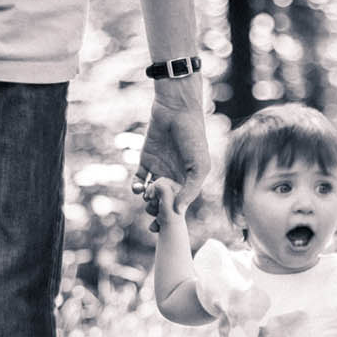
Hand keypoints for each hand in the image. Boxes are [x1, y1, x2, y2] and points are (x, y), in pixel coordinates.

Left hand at [130, 80, 209, 224]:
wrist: (176, 110)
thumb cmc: (193, 136)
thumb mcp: (199, 166)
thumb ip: (190, 189)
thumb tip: (178, 211)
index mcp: (189, 181)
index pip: (179, 204)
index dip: (171, 217)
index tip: (162, 226)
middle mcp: (174, 177)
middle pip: (163, 201)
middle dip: (156, 211)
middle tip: (152, 213)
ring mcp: (159, 169)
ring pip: (151, 193)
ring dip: (147, 199)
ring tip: (148, 196)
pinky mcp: (146, 160)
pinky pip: (139, 179)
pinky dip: (136, 187)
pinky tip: (139, 187)